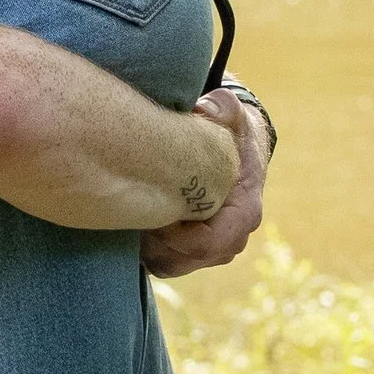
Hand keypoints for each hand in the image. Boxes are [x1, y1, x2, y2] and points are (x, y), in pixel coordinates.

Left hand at [143, 88, 267, 277]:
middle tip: (131, 215)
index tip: (154, 209)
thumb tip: (206, 109)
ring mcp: (215, 248)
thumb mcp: (230, 113)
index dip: (178, 235)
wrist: (235, 149)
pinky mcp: (195, 251)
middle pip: (189, 260)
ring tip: (128, 219)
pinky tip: (132, 225)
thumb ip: (223, 108)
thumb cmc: (230, 132)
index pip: (211, 243)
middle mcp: (233, 237)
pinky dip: (147, 252)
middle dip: (157, 243)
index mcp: (244, 211)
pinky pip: (166, 264)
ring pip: (174, 265)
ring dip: (148, 249)